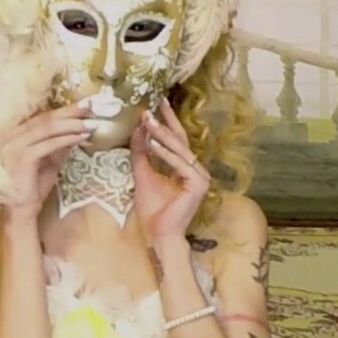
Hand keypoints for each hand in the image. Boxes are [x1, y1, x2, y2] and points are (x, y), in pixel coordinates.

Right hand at [0, 101, 92, 216]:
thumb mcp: (48, 161)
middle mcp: (9, 136)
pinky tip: (80, 137)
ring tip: (90, 124)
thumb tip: (77, 129)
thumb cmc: (32, 187)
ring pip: (47, 128)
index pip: (41, 117)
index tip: (84, 105)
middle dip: (70, 112)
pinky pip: (49, 144)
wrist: (20, 210)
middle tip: (90, 106)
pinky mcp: (22, 157)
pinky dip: (66, 139)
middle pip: (44, 119)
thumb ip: (57, 144)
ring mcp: (13, 146)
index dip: (63, 110)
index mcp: (13, 134)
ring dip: (71, 125)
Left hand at [130, 97, 210, 239]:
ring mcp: (200, 177)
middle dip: (164, 123)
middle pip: (180, 140)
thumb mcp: (143, 175)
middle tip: (149, 108)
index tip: (157, 103)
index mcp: (186, 168)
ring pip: (179, 150)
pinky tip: (153, 145)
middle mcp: (196, 170)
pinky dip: (165, 154)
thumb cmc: (153, 210)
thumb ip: (141, 154)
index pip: (177, 139)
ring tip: (147, 121)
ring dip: (161, 135)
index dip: (167, 121)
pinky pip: (179, 164)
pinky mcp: (197, 184)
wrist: (159, 234)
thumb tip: (138, 131)